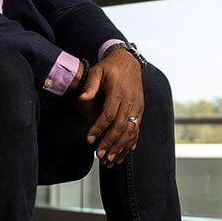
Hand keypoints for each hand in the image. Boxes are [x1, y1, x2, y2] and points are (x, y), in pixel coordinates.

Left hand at [76, 48, 142, 166]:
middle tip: (101, 155)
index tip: (89, 140)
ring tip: (111, 160)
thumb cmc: (110, 67)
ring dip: (121, 146)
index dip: (99, 128)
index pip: (109, 114)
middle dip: (111, 142)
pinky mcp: (140, 109)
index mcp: (119, 92)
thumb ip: (90, 85)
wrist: (129, 60)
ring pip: (131, 130)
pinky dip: (131, 141)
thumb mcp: (98, 71)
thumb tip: (82, 98)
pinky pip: (137, 128)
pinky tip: (126, 152)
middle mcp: (131, 100)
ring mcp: (138, 106)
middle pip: (122, 125)